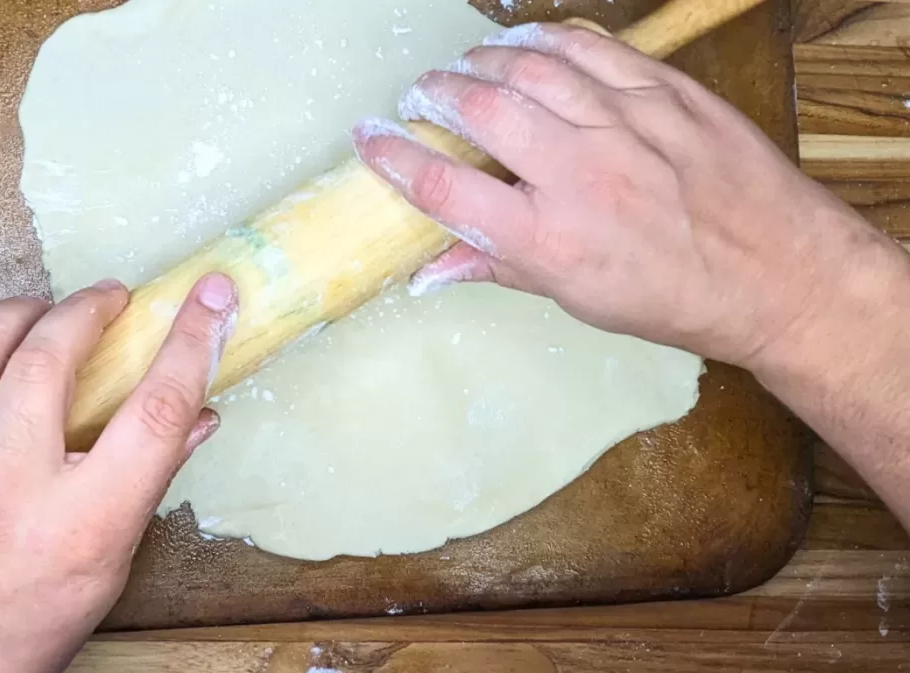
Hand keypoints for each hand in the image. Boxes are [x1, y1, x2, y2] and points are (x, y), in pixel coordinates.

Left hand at [0, 273, 237, 672]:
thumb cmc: (32, 621)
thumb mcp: (113, 563)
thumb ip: (151, 480)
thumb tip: (198, 416)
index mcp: (85, 524)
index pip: (155, 412)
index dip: (191, 343)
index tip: (211, 298)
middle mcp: (11, 490)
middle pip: (53, 361)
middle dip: (91, 309)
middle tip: (115, 298)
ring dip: (24, 312)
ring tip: (51, 309)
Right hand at [354, 23, 898, 368]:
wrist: (775, 272)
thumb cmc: (674, 298)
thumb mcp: (578, 299)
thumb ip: (498, 269)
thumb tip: (428, 271)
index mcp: (550, 241)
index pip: (445, 189)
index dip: (393, 159)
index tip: (367, 139)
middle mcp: (580, 176)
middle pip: (480, 112)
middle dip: (434, 96)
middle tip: (419, 97)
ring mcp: (625, 126)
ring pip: (529, 69)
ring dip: (480, 62)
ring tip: (462, 70)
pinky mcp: (662, 93)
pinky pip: (589, 49)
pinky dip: (544, 39)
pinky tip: (521, 45)